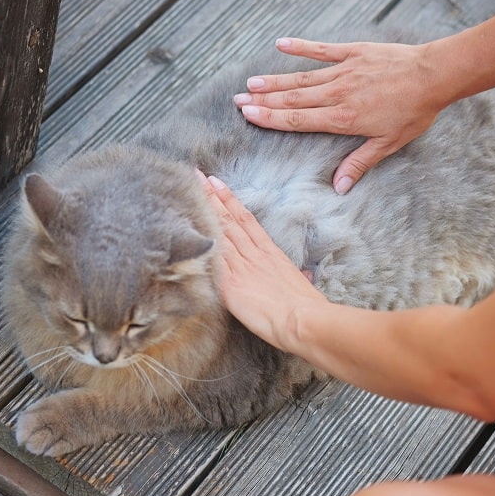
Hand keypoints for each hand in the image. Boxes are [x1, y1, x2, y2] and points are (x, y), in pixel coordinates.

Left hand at [197, 171, 328, 351]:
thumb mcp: (303, 286)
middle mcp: (254, 254)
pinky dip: (201, 240)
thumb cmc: (307, 307)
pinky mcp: (229, 283)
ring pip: (220, 231)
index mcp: (271, 254)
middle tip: (197, 176)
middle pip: (229, 219)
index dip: (231, 200)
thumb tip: (304, 278)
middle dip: (212, 197)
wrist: (302, 319)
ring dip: (205, 210)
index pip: (246, 220)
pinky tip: (188, 227)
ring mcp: (241, 267)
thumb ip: (298, 278)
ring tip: (191, 191)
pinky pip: (212, 257)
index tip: (218, 184)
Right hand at [233, 38, 445, 193]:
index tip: (249, 115)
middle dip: (264, 101)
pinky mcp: (354, 52)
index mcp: (342, 118)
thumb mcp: (388, 143)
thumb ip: (359, 163)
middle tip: (238, 100)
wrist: (433, 76)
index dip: (270, 118)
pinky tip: (281, 44)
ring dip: (275, 81)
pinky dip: (301, 47)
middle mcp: (337, 94)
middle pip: (292, 99)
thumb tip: (339, 187)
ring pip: (302, 77)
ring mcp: (343, 71)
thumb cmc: (414, 111)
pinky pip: (322, 49)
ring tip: (252, 82)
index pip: (297, 120)